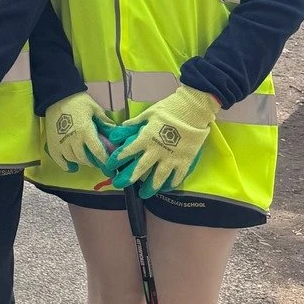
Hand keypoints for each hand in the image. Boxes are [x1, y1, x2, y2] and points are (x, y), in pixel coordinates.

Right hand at [43, 91, 114, 172]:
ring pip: (73, 159)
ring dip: (82, 162)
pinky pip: (59, 159)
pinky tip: (72, 167)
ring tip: (86, 159)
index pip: (97, 151)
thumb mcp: (95, 108)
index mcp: (85, 131)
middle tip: (98, 161)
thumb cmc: (78, 101)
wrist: (56, 96)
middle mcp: (73, 140)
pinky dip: (66, 165)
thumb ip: (105, 121)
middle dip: (93, 162)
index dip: (105, 160)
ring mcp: (61, 143)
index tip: (110, 165)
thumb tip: (115, 132)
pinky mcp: (52, 143)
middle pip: (85, 158)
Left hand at [103, 85, 218, 197]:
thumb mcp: (148, 114)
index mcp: (146, 138)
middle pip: (140, 169)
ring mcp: (171, 158)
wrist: (193, 110)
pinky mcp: (185, 161)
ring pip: (158, 178)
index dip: (117, 159)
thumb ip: (134, 124)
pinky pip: (177, 177)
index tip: (110, 165)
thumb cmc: (169, 109)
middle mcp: (156, 151)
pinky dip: (171, 184)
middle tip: (120, 185)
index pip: (127, 151)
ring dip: (150, 187)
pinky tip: (166, 188)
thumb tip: (120, 129)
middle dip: (128, 178)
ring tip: (144, 194)